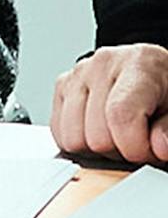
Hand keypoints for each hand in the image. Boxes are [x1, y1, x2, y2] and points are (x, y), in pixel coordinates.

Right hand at [50, 44, 167, 163]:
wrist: (154, 72)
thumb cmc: (166, 90)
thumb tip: (159, 147)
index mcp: (139, 64)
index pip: (121, 115)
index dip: (136, 147)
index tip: (150, 153)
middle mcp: (103, 64)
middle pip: (96, 135)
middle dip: (119, 150)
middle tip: (138, 142)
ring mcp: (77, 74)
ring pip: (73, 139)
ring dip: (97, 149)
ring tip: (118, 136)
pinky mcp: (62, 86)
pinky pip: (60, 134)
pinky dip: (81, 142)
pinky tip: (101, 131)